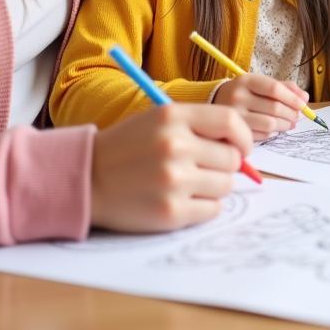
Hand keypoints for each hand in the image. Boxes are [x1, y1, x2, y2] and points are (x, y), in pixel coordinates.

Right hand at [90, 103, 252, 232]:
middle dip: (224, 165)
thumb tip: (242, 147)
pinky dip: (203, 207)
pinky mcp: (170, 213)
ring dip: (214, 187)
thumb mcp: (160, 120)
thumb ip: (200, 125)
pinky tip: (182, 200)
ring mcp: (173, 181)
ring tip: (188, 184)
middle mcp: (175, 146)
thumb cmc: (129, 147)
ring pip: (225, 186)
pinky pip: (212, 210)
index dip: (243, 136)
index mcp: (173, 116)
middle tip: (204, 169)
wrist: (86, 178)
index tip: (241, 147)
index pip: (231, 122)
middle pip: (232, 158)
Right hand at [212, 72, 308, 138]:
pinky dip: (272, 134)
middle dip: (291, 114)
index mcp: (246, 80)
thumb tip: (305, 98)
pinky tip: (273, 129)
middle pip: (274, 108)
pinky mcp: (234, 133)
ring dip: (284, 126)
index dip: (292, 98)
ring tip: (289, 124)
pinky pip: (261, 136)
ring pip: (269, 124)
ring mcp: (235, 116)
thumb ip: (284, 87)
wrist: (216, 103)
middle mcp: (238, 97)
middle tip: (297, 117)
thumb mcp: (260, 83)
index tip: (303, 104)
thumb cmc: (245, 92)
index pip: (274, 89)